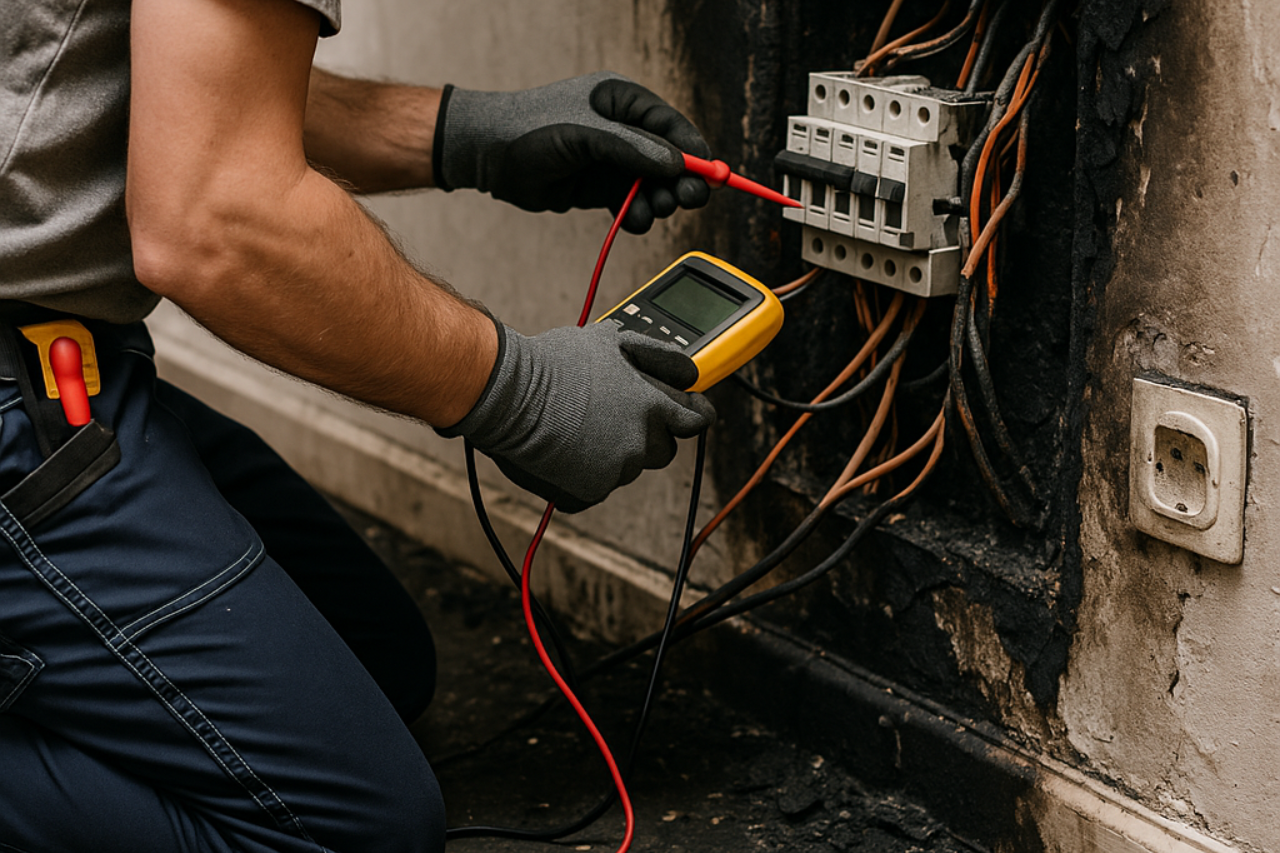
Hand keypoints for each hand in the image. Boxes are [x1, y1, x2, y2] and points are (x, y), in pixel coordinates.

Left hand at [434, 71, 711, 233]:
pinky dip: (636, 214)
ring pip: (651, 185)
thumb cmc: (528, 130)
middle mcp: (622, 129)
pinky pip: (631, 203)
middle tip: (688, 201)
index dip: (694, 151)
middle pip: (668, 158)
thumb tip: (675, 163)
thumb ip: (630, 149)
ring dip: (657, 202)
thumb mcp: (582, 135)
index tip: (711, 174)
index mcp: (621, 100)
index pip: (670, 126)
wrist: (488, 155)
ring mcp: (612, 159)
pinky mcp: (600, 187)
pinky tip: (634, 222)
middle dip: (680, 181)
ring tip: (652, 213)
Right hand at [440, 321, 715, 511]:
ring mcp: (616, 470)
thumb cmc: (555, 363)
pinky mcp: (590, 490)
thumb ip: (656, 356)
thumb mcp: (612, 340)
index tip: (690, 416)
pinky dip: (583, 475)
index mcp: (652, 406)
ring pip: (627, 468)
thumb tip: (685, 370)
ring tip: (579, 429)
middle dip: (647, 437)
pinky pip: (596, 487)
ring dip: (612, 454)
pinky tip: (563, 451)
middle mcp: (641, 441)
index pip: (695, 421)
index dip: (693, 417)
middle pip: (663, 450)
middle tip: (615, 420)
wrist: (509, 395)